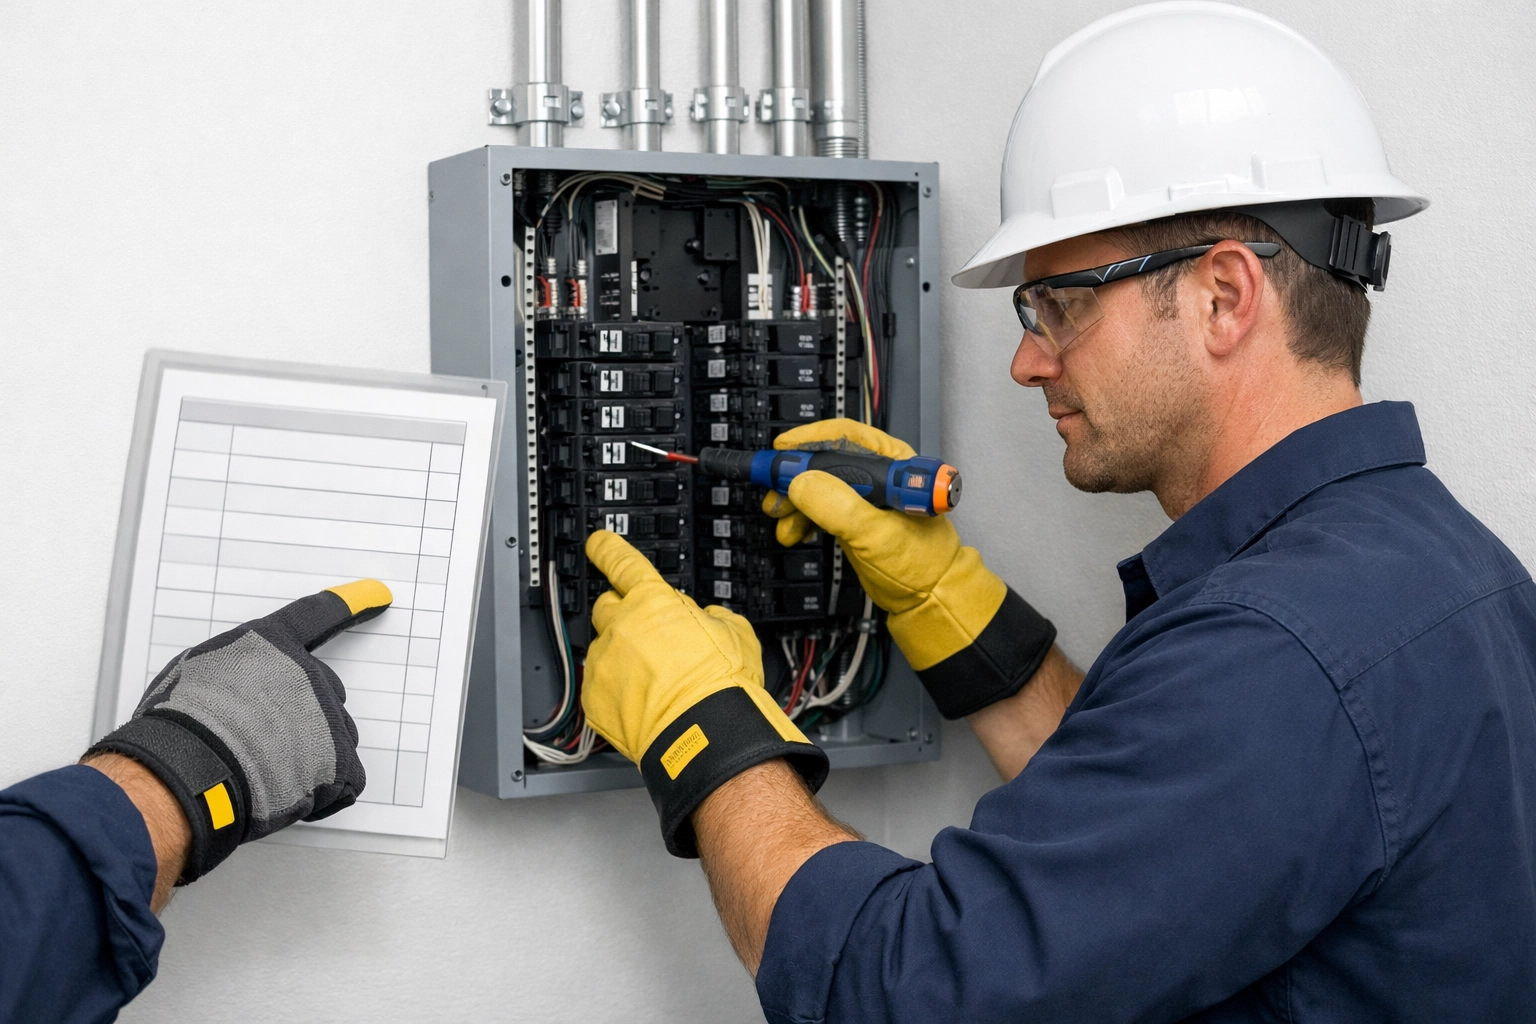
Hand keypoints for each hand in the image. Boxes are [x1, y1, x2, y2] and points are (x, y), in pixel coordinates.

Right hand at [87, 580, 390, 881]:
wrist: (187, 770)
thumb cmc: (175, 726)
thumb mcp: (190, 673)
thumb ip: (229, 670)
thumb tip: (233, 689)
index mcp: (270, 644)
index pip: (316, 615)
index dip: (349, 603)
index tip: (379, 594)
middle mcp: (307, 673)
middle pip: (323, 692)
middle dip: (300, 718)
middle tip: (259, 744)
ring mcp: (327, 717)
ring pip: (334, 738)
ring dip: (309, 758)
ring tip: (263, 774)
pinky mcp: (340, 761)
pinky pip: (344, 781)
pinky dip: (322, 796)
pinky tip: (286, 798)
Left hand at [583, 531, 827, 856]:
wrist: (704, 734)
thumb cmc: (721, 686)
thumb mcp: (738, 635)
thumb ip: (718, 617)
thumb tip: (712, 617)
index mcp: (654, 602)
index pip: (622, 562)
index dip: (608, 549)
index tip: (598, 543)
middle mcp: (622, 626)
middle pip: (605, 605)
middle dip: (621, 614)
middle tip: (644, 635)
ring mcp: (605, 661)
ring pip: (603, 648)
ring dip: (620, 656)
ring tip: (650, 681)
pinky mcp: (594, 697)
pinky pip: (598, 685)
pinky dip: (614, 690)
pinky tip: (640, 702)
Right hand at [762, 419, 1005, 670]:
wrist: (927, 598)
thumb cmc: (922, 564)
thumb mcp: (876, 534)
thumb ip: (839, 507)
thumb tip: (801, 483)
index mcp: (893, 464)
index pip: (845, 437)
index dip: (809, 441)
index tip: (782, 452)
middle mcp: (878, 473)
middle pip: (824, 460)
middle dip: (794, 476)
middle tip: (772, 490)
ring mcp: (864, 496)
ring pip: (816, 485)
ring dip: (792, 500)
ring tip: (779, 516)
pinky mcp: (853, 517)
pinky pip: (818, 508)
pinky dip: (800, 518)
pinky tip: (792, 530)